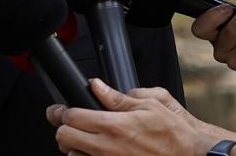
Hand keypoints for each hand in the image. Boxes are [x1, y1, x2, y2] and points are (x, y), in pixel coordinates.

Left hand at [47, 79, 216, 155]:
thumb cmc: (173, 134)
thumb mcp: (149, 105)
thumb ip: (117, 97)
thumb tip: (96, 86)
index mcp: (114, 125)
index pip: (72, 117)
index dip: (64, 111)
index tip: (62, 110)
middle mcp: (107, 147)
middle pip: (64, 137)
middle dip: (64, 128)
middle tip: (71, 124)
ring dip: (74, 147)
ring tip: (85, 140)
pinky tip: (95, 152)